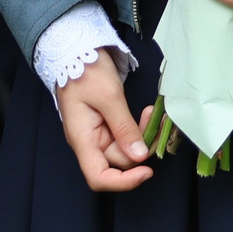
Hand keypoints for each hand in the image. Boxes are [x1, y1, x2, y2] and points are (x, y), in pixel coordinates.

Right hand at [53, 54, 152, 192]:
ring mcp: (97, 133)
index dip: (123, 182)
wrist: (76, 49)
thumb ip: (124, 128)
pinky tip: (145, 113)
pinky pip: (124, 136)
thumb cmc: (86, 70)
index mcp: (83, 139)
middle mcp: (89, 141)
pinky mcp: (106, 124)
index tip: (146, 170)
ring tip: (151, 115)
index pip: (99, 177)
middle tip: (156, 127)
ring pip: (124, 149)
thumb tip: (139, 156)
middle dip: (140, 150)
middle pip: (117, 163)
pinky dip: (137, 128)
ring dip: (141, 137)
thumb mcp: (109, 96)